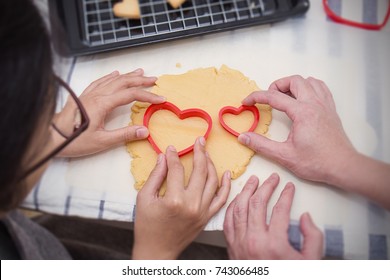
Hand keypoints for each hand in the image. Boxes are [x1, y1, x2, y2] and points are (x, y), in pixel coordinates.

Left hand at [55, 69, 164, 156]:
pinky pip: (100, 81)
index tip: (160, 98)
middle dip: (141, 80)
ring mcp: (89, 94)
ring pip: (112, 80)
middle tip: (155, 80)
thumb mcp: (102, 141)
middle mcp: (97, 95)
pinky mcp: (83, 96)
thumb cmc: (75, 140)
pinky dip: (110, 77)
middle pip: (123, 82)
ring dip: (128, 76)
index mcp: (103, 104)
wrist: (51, 137)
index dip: (148, 95)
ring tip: (140, 72)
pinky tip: (115, 74)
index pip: (131, 95)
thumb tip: (145, 131)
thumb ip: (125, 135)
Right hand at [133, 137, 230, 258]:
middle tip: (200, 141)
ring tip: (206, 153)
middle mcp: (192, 204)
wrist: (157, 250)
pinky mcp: (207, 217)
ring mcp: (202, 211)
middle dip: (200, 152)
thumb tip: (165, 156)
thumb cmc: (147, 225)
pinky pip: (222, 199)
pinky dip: (226, 185)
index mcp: (174, 199)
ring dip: (211, 164)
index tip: (171, 148)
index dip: (173, 156)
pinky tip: (226, 173)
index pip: (177, 169)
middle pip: (200, 171)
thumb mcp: (144, 198)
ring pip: (213, 181)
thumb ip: (156, 175)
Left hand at [223, 173, 322, 259]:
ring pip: (238, 209)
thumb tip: (305, 217)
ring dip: (246, 192)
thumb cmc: (289, 277)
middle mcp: (253, 242)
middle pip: (256, 204)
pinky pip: (228, 221)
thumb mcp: (311, 261)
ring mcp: (239, 244)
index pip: (279, 209)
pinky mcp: (231, 247)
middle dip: (265, 187)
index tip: (289, 188)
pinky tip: (237, 199)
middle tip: (272, 179)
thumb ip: (313, 237)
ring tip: (253, 181)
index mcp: (274, 245)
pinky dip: (232, 207)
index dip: (286, 195)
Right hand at [238, 75, 355, 183]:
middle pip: (294, 81)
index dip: (256, 97)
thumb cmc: (317, 162)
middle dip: (276, 85)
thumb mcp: (285, 156)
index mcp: (302, 113)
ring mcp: (325, 105)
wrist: (343, 167)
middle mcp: (315, 104)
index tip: (246, 102)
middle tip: (267, 98)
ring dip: (293, 84)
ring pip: (309, 81)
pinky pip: (320, 88)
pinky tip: (302, 97)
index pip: (274, 97)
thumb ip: (261, 145)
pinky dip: (309, 87)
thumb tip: (244, 137)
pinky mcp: (331, 110)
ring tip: (284, 96)